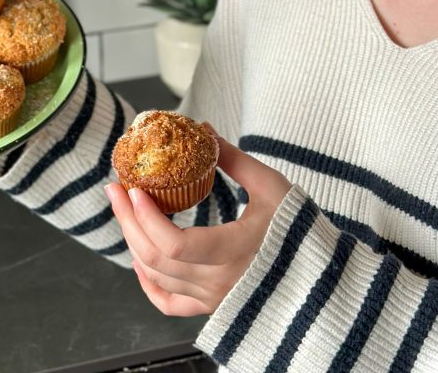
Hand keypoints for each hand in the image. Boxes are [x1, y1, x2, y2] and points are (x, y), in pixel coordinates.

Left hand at [105, 131, 290, 316]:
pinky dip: (148, 282)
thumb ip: (235, 160)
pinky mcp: (212, 305)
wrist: (322, 277)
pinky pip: (169, 302)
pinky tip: (138, 258)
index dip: (146, 218)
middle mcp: (220, 283)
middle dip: (128, 221)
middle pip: (156, 258)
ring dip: (133, 241)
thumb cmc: (301, 229)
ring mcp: (214, 298)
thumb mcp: (272, 186)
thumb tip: (205, 131)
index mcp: (234, 253)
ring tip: (124, 209)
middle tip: (114, 188)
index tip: (133, 188)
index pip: (174, 244)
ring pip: (157, 277)